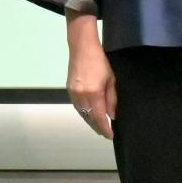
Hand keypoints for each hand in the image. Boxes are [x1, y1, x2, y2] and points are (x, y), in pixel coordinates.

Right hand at [68, 22, 116, 139]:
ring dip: (90, 121)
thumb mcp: (111, 79)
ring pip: (82, 113)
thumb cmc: (100, 61)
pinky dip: (83, 113)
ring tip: (98, 126)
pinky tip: (89, 114)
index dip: (105, 128)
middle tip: (105, 133)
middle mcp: (81, 95)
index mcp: (94, 93)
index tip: (110, 135)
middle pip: (89, 118)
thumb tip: (112, 115)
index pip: (99, 117)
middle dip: (97, 127)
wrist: (82, 47)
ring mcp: (73, 93)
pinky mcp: (69, 89)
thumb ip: (112, 99)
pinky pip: (77, 107)